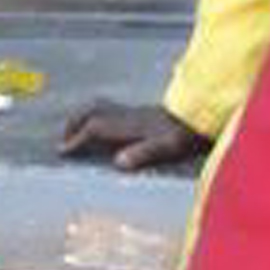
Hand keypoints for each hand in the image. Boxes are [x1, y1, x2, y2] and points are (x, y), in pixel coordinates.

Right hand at [60, 100, 210, 170]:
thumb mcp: (167, 146)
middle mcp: (129, 115)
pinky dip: (99, 118)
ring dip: (84, 118)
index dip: (76, 139)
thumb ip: (143, 153)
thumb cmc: (187, 133)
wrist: (207, 115)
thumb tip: (119, 162)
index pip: (94, 127)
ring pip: (101, 107)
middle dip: (73, 124)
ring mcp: (135, 112)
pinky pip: (111, 111)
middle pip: (92, 111)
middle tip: (64, 140)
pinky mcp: (142, 113)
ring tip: (78, 133)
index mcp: (130, 124)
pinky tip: (103, 132)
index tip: (63, 152)